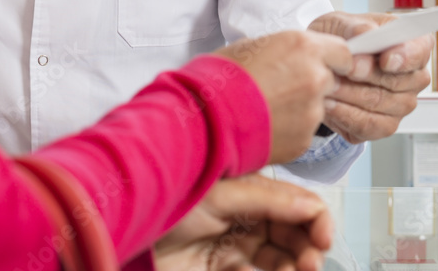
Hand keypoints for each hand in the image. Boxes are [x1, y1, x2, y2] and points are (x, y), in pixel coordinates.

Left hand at [154, 173, 333, 270]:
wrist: (129, 230)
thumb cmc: (167, 198)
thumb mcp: (221, 194)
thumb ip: (267, 198)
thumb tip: (311, 205)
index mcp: (250, 190)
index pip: (297, 203)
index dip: (316, 220)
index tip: (323, 239)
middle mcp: (247, 218)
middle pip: (294, 237)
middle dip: (308, 251)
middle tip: (309, 264)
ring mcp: (236, 248)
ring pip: (280, 263)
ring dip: (291, 269)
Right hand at [215, 30, 351, 162]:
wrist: (206, 116)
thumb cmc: (222, 75)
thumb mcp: (256, 45)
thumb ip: (287, 51)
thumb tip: (296, 59)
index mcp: (304, 47)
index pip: (344, 53)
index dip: (333, 59)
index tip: (323, 63)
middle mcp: (315, 78)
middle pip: (331, 80)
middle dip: (313, 83)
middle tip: (285, 85)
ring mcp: (312, 112)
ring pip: (317, 107)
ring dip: (300, 107)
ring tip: (267, 107)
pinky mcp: (304, 140)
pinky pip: (304, 130)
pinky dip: (290, 128)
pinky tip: (265, 123)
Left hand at [308, 12, 431, 142]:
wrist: (320, 63)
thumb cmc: (337, 39)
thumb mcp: (340, 23)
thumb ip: (356, 27)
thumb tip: (368, 34)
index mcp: (409, 44)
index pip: (420, 50)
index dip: (405, 57)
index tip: (385, 60)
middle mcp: (412, 77)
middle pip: (398, 81)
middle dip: (368, 75)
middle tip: (345, 69)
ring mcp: (400, 103)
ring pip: (381, 104)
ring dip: (351, 94)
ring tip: (328, 83)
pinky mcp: (382, 125)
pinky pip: (369, 125)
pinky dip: (345, 114)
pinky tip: (329, 102)